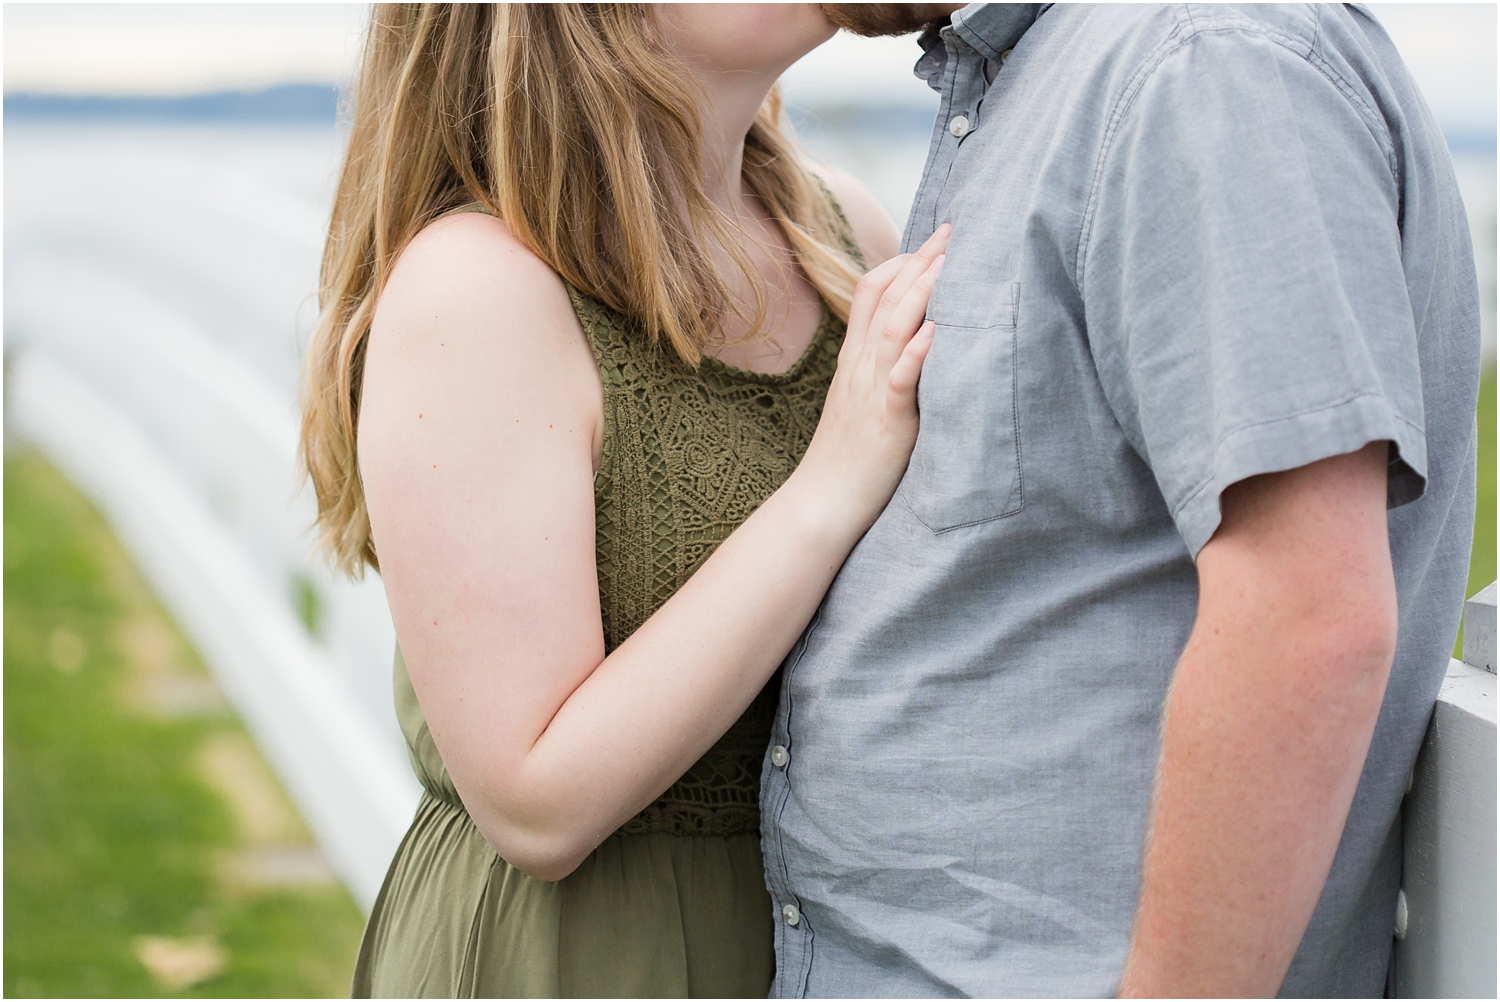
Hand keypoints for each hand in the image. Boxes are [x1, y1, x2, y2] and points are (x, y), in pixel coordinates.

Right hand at [795, 224, 948, 527]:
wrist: (822, 504)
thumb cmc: (848, 460)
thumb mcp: (862, 403)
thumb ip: (885, 371)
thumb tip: (918, 347)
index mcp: (855, 360)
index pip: (872, 292)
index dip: (902, 260)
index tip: (936, 240)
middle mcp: (860, 367)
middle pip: (886, 297)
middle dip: (922, 260)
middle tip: (955, 229)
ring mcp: (869, 391)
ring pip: (894, 327)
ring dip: (923, 291)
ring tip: (951, 261)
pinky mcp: (885, 422)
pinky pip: (898, 380)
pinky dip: (916, 352)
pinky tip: (936, 331)